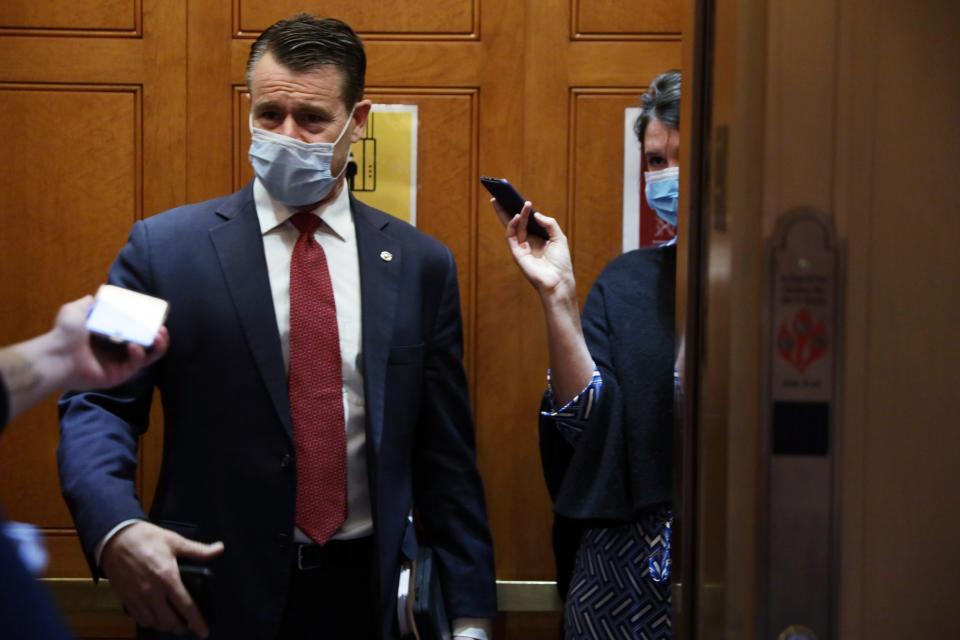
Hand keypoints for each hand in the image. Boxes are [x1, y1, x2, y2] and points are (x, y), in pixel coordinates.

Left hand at [53, 295, 168, 390]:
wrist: (57, 355)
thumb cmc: (64, 334)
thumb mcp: (75, 311)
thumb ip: (86, 303)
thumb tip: (95, 294)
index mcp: (109, 337)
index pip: (134, 331)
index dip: (146, 325)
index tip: (154, 317)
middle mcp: (116, 351)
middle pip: (146, 345)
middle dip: (158, 337)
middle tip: (161, 329)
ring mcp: (119, 364)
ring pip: (147, 357)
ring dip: (157, 346)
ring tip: (159, 335)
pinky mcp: (119, 375)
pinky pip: (136, 365)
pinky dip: (139, 355)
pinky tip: (134, 346)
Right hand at [101, 521, 223, 636]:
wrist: (116, 538)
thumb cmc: (146, 538)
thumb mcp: (175, 541)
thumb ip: (198, 550)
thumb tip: (219, 549)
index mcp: (167, 578)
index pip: (186, 606)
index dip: (197, 622)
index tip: (203, 632)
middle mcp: (152, 591)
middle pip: (169, 621)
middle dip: (181, 627)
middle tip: (189, 626)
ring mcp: (137, 597)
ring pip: (154, 623)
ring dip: (165, 626)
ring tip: (173, 623)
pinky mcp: (126, 598)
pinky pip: (139, 618)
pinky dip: (150, 622)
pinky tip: (155, 617)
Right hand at [490, 199, 575, 298]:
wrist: (559, 280)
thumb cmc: (561, 262)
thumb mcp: (559, 237)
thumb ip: (549, 224)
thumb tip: (536, 214)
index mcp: (537, 238)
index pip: (526, 221)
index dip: (522, 210)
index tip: (517, 197)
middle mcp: (527, 242)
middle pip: (514, 223)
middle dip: (505, 210)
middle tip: (498, 196)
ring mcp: (521, 247)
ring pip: (512, 227)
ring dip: (511, 213)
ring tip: (509, 200)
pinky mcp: (517, 253)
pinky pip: (511, 237)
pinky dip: (513, 225)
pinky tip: (517, 216)